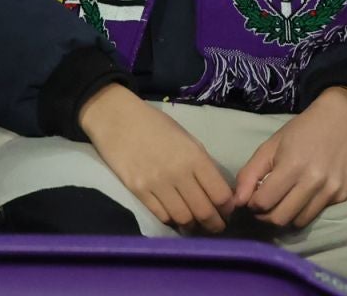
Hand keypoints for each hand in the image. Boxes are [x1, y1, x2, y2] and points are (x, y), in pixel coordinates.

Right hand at [79, 84, 232, 232]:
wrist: (119, 120)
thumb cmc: (157, 125)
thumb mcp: (188, 139)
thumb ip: (202, 164)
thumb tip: (216, 190)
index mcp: (195, 156)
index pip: (219, 193)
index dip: (227, 207)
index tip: (228, 211)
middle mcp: (179, 173)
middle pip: (203, 210)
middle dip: (214, 223)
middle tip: (217, 227)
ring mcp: (157, 184)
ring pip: (183, 218)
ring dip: (193, 226)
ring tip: (196, 227)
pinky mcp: (138, 192)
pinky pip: (161, 215)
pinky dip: (172, 221)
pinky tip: (176, 219)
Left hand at [230, 87, 346, 228]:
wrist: (343, 117)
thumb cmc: (302, 129)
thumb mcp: (271, 145)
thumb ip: (249, 174)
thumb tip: (237, 202)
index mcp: (292, 166)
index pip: (263, 203)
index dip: (253, 203)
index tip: (254, 197)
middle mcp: (314, 181)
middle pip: (280, 219)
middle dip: (266, 215)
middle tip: (266, 204)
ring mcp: (331, 189)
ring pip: (299, 222)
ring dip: (287, 215)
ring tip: (285, 200)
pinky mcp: (343, 194)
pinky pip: (317, 213)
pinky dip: (307, 208)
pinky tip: (307, 191)